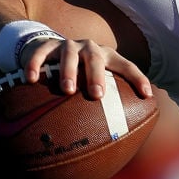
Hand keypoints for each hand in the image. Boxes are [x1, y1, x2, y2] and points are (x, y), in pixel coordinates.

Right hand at [18, 37, 152, 100]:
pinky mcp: (46, 45)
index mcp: (107, 56)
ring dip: (69, 71)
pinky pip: (39, 54)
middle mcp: (89, 48)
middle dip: (97, 76)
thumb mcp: (96, 77)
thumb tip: (124, 134)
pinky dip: (35, 65)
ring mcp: (67, 45)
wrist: (51, 47)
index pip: (126, 65)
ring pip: (69, 54)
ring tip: (67, 90)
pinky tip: (31, 79)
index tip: (147, 95)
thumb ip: (109, 97)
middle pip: (96, 58)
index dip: (138, 79)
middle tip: (97, 95)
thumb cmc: (81, 71)